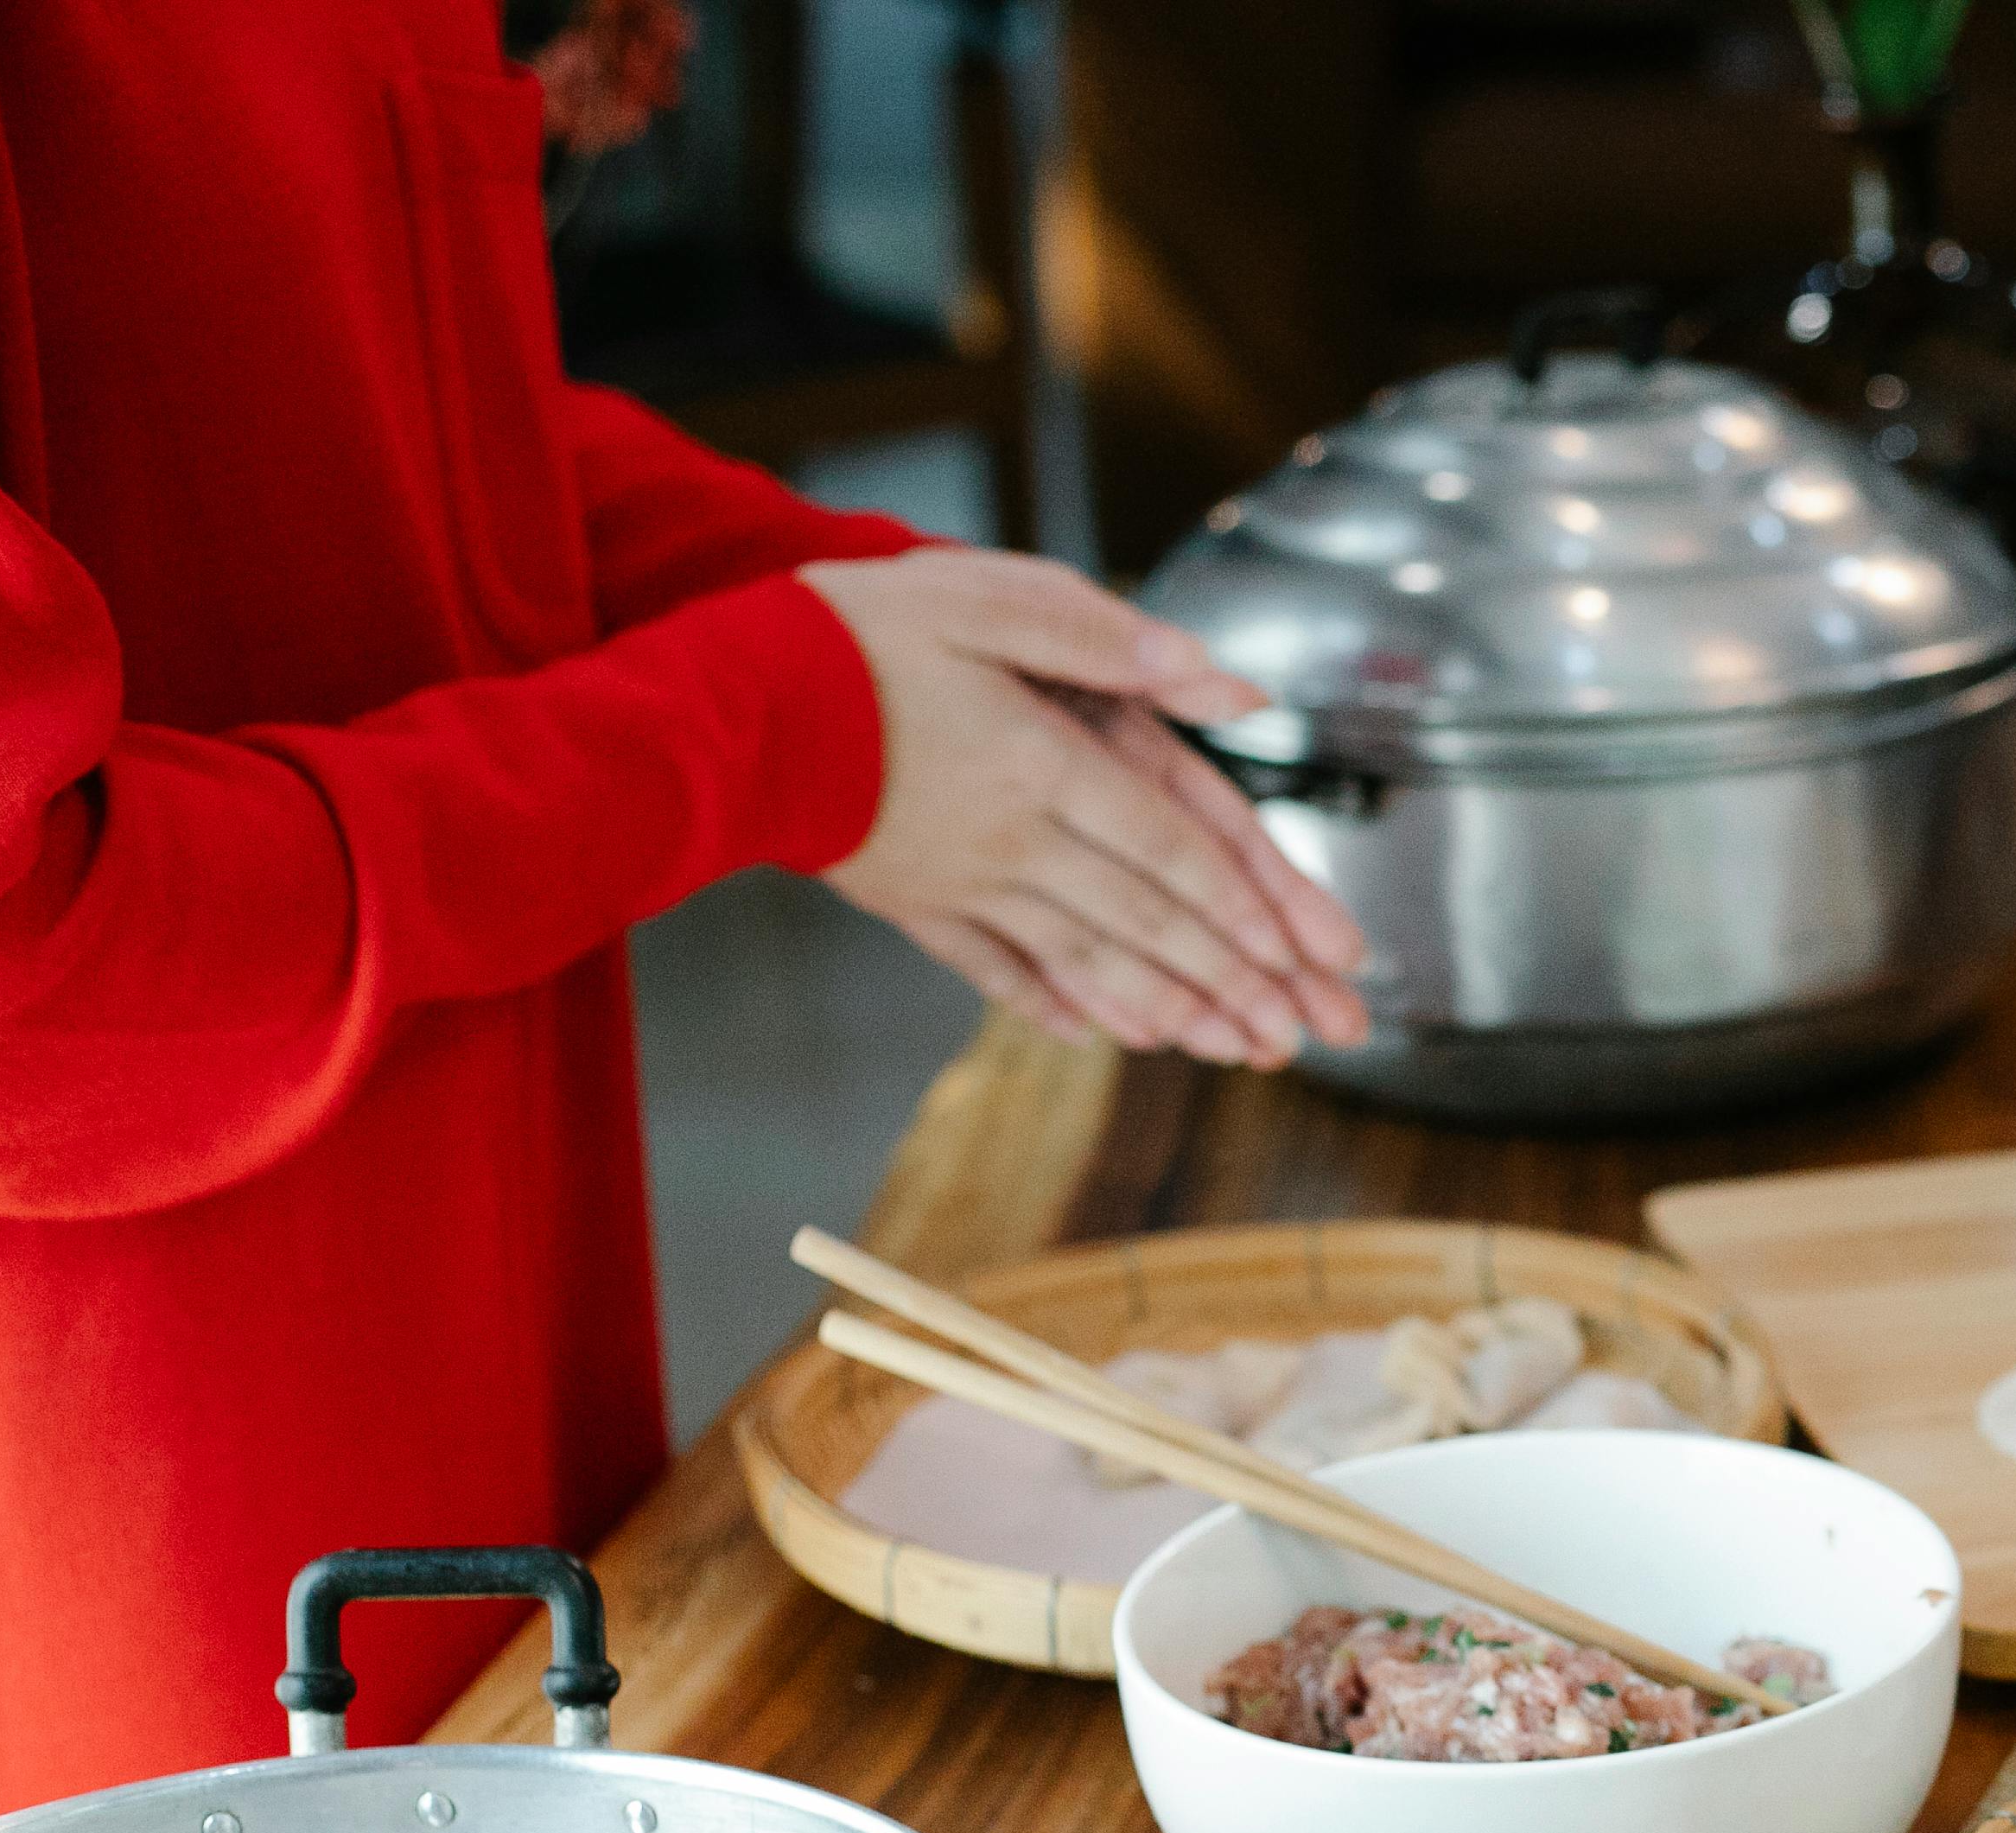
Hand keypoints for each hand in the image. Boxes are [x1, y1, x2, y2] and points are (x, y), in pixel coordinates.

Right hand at [799, 549, 1368, 1063]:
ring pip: (1087, 960)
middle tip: (1298, 1035)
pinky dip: (1058, 1006)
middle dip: (1232, 982)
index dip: (1245, 906)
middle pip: (1146, 922)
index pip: (1171, 848)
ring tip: (1231, 1051)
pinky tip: (1104, 1036)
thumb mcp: (984, 599)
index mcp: (1043, 765)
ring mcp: (963, 883)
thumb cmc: (851, 635)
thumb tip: (1228, 687)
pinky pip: (998, 971)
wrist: (712, 710)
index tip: (1303, 955)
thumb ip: (1109, 642)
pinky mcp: (912, 905)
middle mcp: (1013, 841)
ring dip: (1169, 1009)